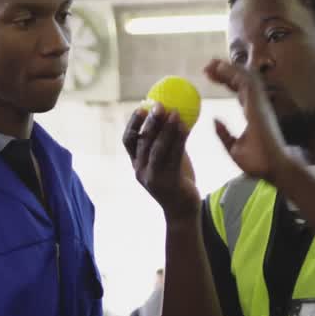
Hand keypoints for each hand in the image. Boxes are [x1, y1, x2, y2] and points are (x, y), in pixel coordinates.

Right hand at [122, 104, 199, 221]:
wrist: (182, 210)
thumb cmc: (176, 181)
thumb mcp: (168, 159)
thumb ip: (168, 141)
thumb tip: (175, 114)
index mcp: (137, 163)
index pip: (128, 140)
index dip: (133, 122)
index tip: (142, 106)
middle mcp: (140, 170)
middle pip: (143, 141)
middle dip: (151, 121)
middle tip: (160, 105)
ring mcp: (153, 177)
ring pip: (158, 148)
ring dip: (166, 128)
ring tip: (176, 112)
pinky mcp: (168, 182)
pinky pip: (174, 157)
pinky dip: (179, 140)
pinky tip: (186, 128)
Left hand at [204, 59, 294, 183]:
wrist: (273, 168)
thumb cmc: (257, 162)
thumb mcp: (233, 147)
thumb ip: (224, 134)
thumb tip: (215, 120)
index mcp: (253, 112)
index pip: (239, 90)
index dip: (226, 80)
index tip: (209, 75)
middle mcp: (258, 104)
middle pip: (241, 80)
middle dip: (225, 70)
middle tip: (207, 65)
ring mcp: (259, 103)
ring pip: (244, 77)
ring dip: (227, 68)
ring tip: (210, 63)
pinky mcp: (258, 104)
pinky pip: (245, 82)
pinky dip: (232, 72)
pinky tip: (219, 68)